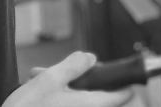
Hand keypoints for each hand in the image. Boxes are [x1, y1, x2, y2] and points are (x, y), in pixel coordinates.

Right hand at [3, 51, 131, 106]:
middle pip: (97, 95)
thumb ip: (74, 65)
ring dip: (62, 86)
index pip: (122, 96)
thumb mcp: (50, 79)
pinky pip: (66, 105)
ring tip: (38, 77)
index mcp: (90, 104)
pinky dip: (55, 96)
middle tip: (60, 71)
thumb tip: (91, 58)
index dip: (124, 83)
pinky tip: (36, 88)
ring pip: (78, 99)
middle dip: (80, 79)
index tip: (123, 76)